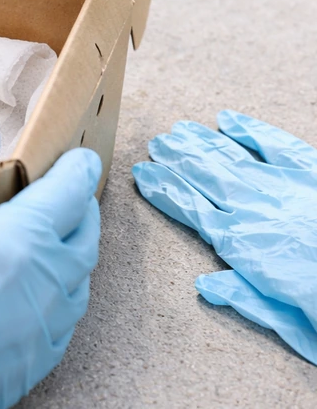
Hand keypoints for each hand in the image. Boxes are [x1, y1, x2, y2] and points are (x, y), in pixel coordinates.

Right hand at [0, 119, 101, 408]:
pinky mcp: (15, 379)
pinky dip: (60, 303)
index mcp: (7, 250)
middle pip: (82, 246)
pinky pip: (58, 334)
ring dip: (75, 257)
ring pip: (77, 293)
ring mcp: (28, 345)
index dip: (76, 172)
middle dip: (82, 212)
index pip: (64, 200)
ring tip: (56, 238)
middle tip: (71, 192)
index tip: (80, 157)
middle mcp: (33, 299)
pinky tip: (36, 298)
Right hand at [133, 111, 316, 363]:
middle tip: (156, 142)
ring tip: (179, 129)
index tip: (142, 174)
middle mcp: (253, 208)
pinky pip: (275, 145)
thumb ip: (247, 299)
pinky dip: (250, 131)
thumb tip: (206, 285)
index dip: (163, 189)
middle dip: (175, 159)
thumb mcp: (291, 323)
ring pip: (230, 157)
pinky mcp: (310, 174)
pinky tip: (228, 119)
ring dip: (202, 142)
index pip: (189, 208)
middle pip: (204, 176)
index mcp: (241, 244)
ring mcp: (282, 187)